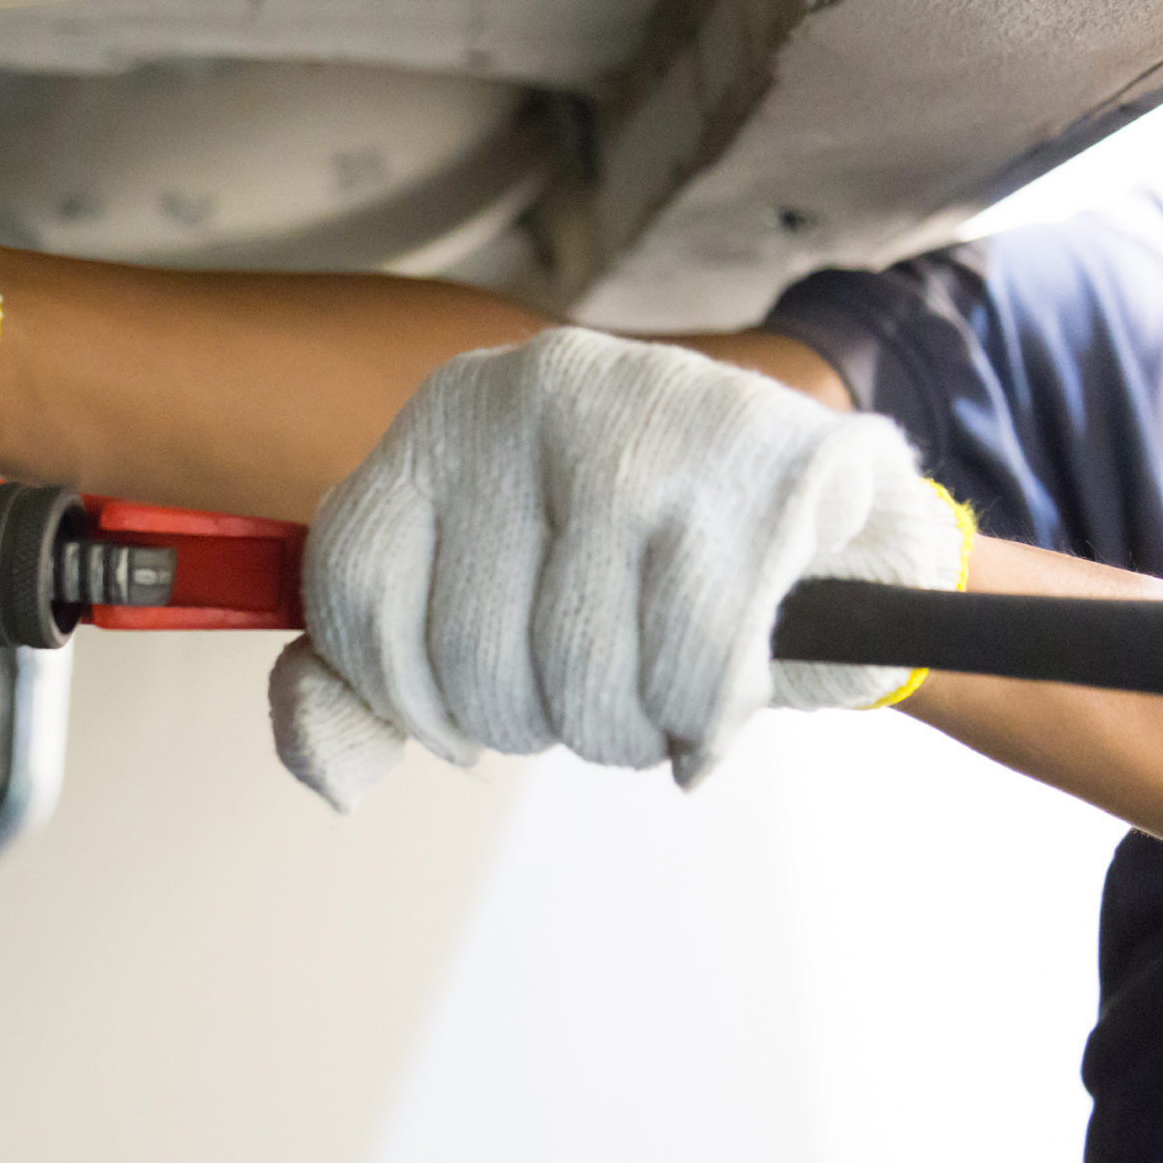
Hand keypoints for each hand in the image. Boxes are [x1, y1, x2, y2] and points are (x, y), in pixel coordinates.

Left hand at [270, 328, 972, 808]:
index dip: (401, 693)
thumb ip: (370, 688)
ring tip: (652, 694)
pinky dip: (701, 723)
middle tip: (587, 693)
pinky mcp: (761, 469)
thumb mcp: (480, 605)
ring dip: (621, 730)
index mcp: (445, 415)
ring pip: (579, 673)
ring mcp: (647, 418)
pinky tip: (711, 701)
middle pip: (469, 652)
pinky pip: (690, 672)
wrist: (830, 518)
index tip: (456, 718)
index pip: (354, 586)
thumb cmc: (631, 574)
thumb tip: (332, 770)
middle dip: (531, 719)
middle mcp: (530, 392)